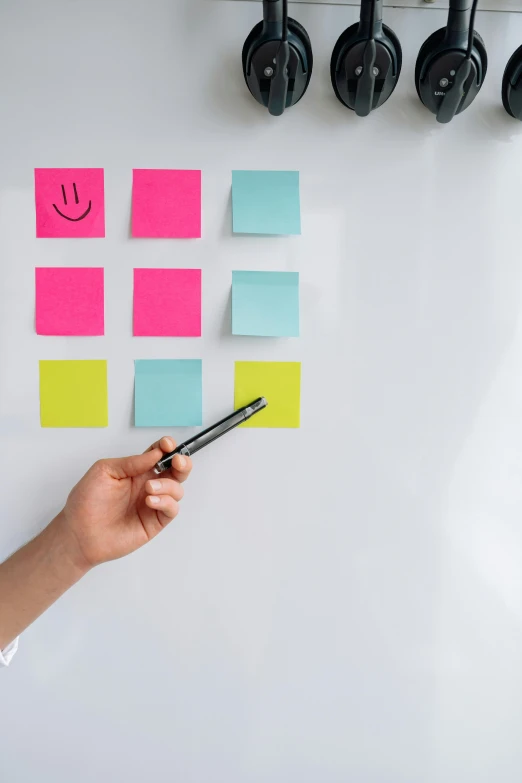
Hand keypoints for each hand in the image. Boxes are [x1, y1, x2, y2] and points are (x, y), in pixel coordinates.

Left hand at [53, 437, 191, 571]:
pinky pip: (172, 509)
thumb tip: (155, 454)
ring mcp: (152, 504)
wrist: (79, 534)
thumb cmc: (86, 502)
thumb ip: (131, 462)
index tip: (166, 444)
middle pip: (176, 471)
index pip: (159, 454)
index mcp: (136, 471)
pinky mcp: (154, 522)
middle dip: (182, 463)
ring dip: (168, 485)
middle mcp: (147, 486)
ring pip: (177, 489)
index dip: (166, 447)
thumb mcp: (104, 471)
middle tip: (177, 461)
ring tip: (149, 488)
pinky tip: (150, 501)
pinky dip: (166, 502)